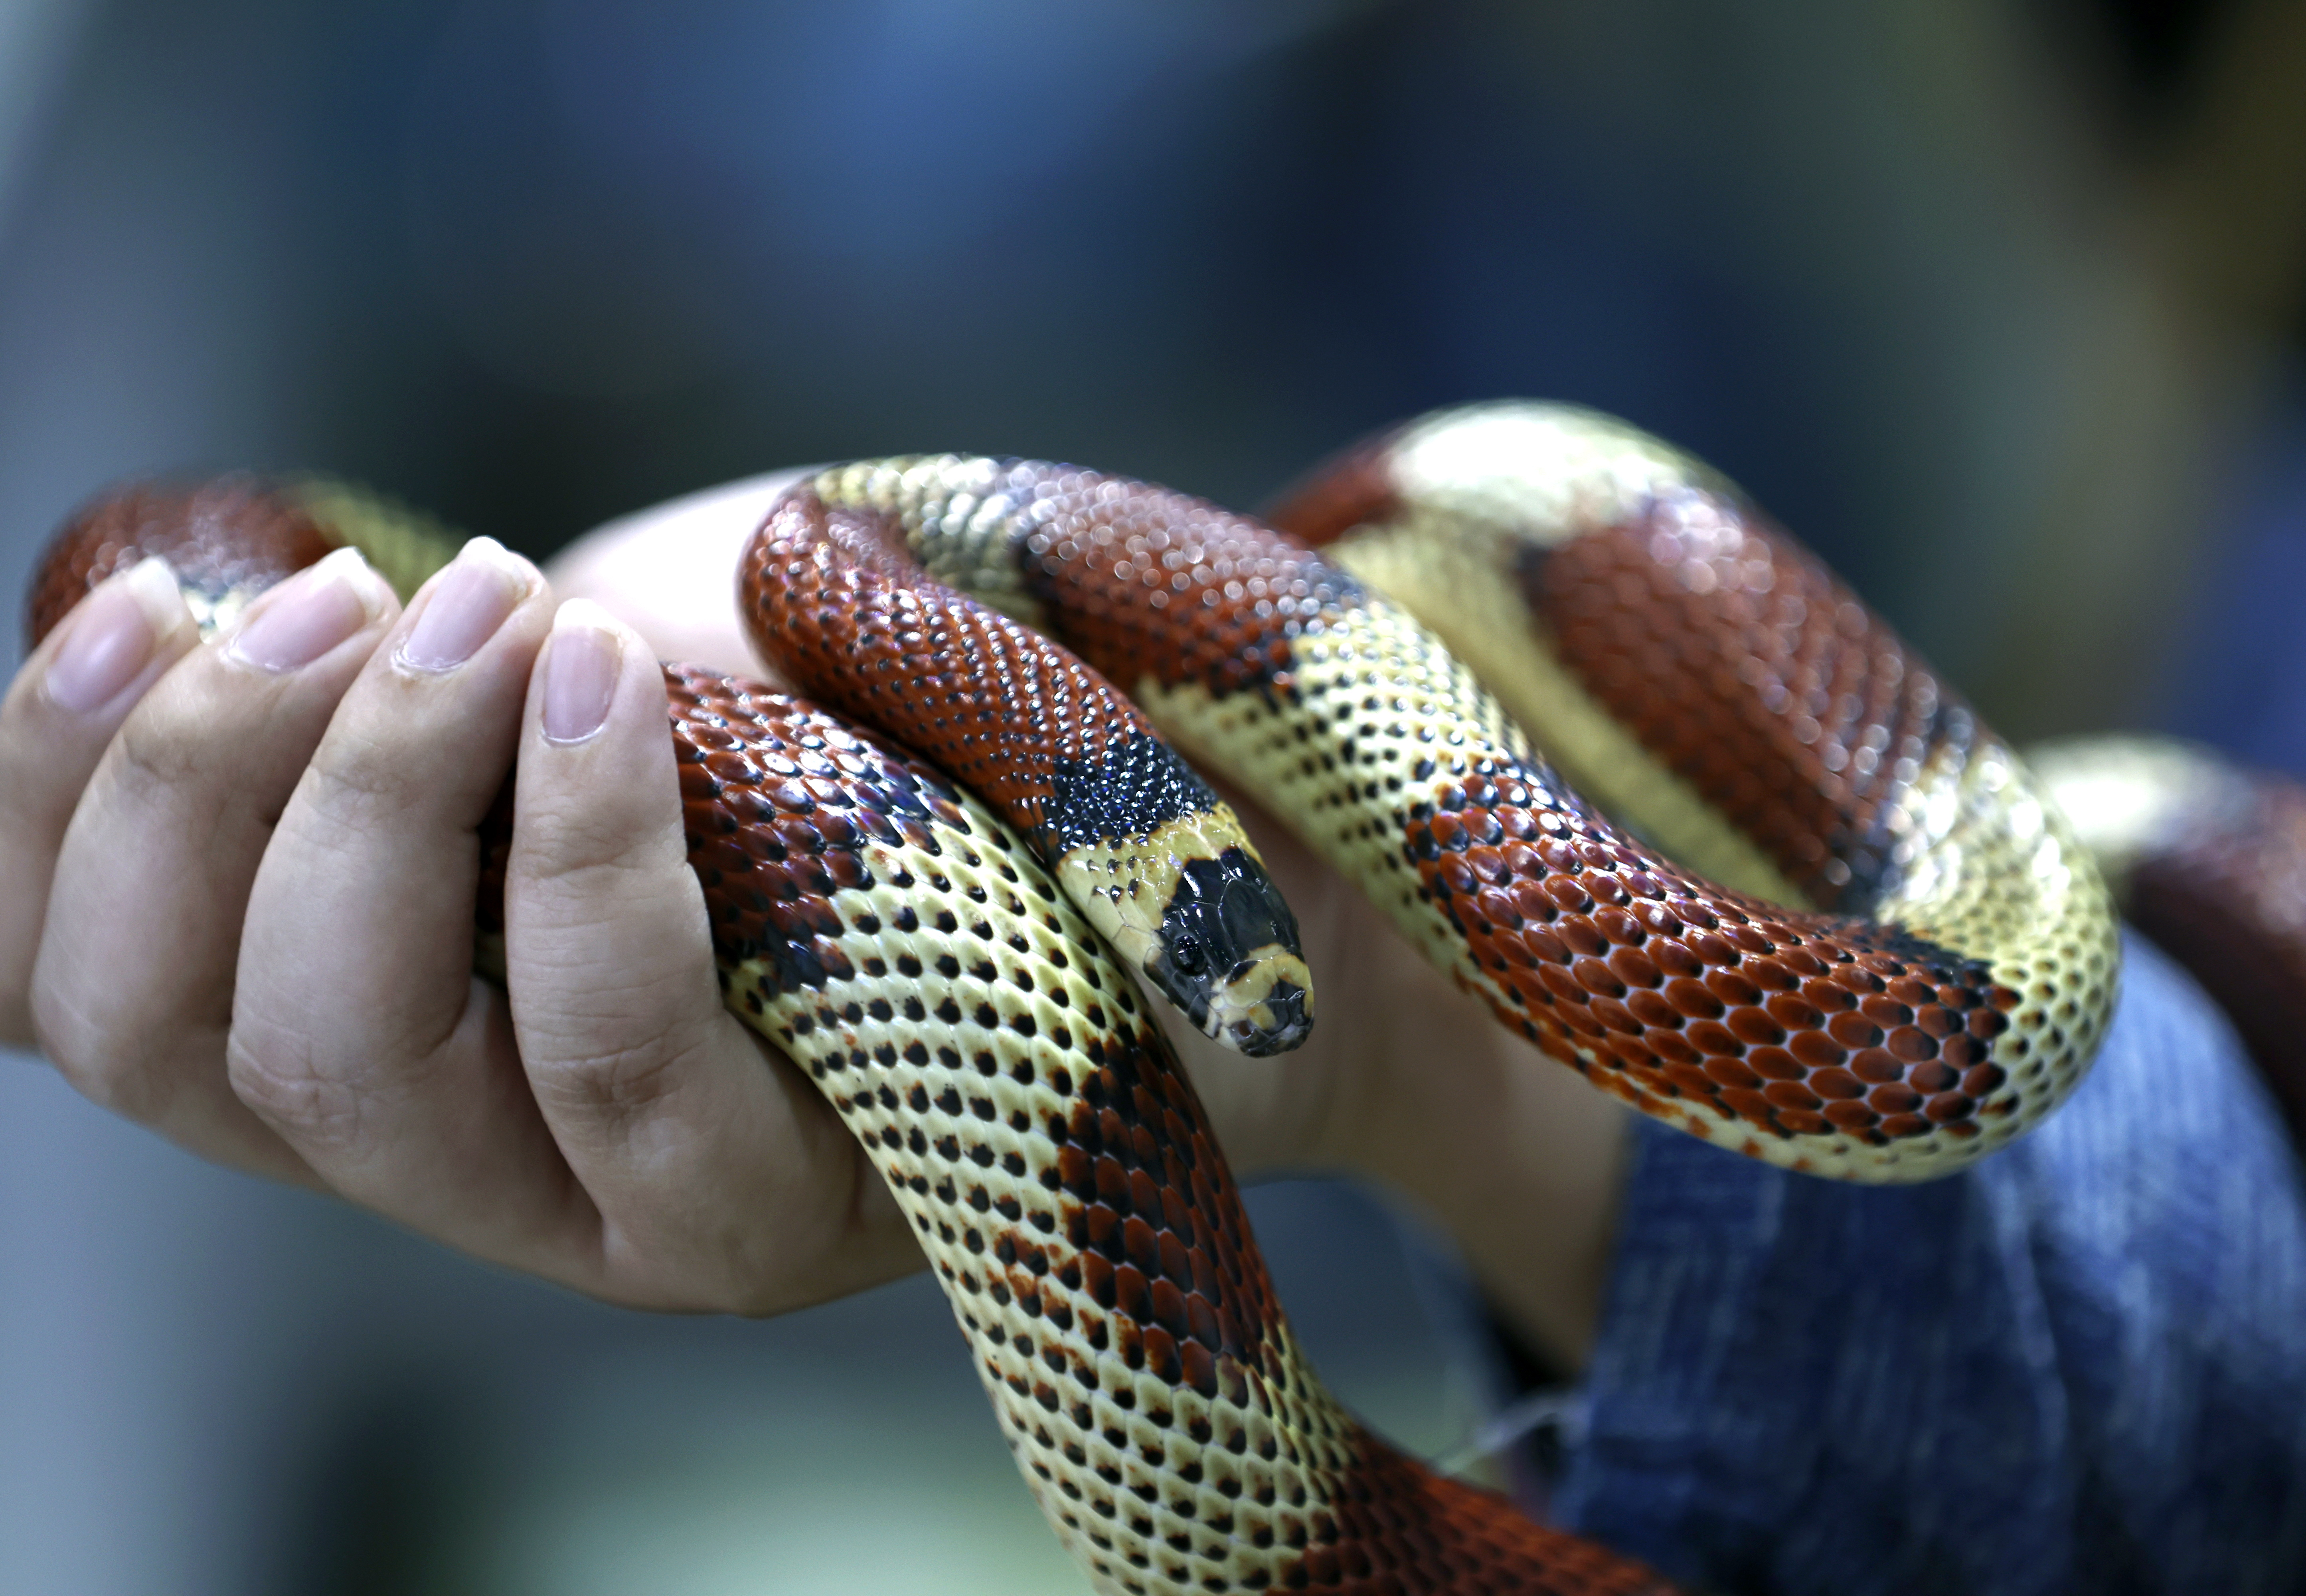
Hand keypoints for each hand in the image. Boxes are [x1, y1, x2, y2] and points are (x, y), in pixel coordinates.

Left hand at [5, 473, 1627, 1366]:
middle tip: (488, 600)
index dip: (593, 867)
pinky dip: (49, 803)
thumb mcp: (1099, 795)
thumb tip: (702, 677)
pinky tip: (133, 628)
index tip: (624, 656)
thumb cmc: (1099, 824)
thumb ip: (978, 766)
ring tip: (319, 599)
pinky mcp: (326, 1007)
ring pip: (166, 1039)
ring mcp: (424, 1122)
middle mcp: (573, 1205)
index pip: (625, 1076)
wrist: (1021, 838)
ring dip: (188, 788)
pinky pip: (76, 979)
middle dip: (366, 803)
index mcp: (789, 1192)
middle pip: (342, 1073)